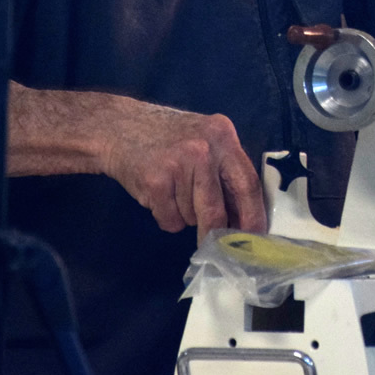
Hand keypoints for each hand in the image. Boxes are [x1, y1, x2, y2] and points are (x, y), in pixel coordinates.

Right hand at [99, 102, 266, 237]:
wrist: (119, 127)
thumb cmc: (168, 137)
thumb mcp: (204, 140)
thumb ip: (224, 171)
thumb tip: (244, 218)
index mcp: (223, 136)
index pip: (247, 182)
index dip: (253, 215)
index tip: (255, 238)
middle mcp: (204, 148)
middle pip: (217, 209)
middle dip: (218, 234)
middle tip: (219, 248)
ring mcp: (178, 164)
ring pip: (192, 217)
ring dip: (185, 217)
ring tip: (173, 192)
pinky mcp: (154, 181)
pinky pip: (170, 219)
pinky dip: (166, 217)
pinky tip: (158, 195)